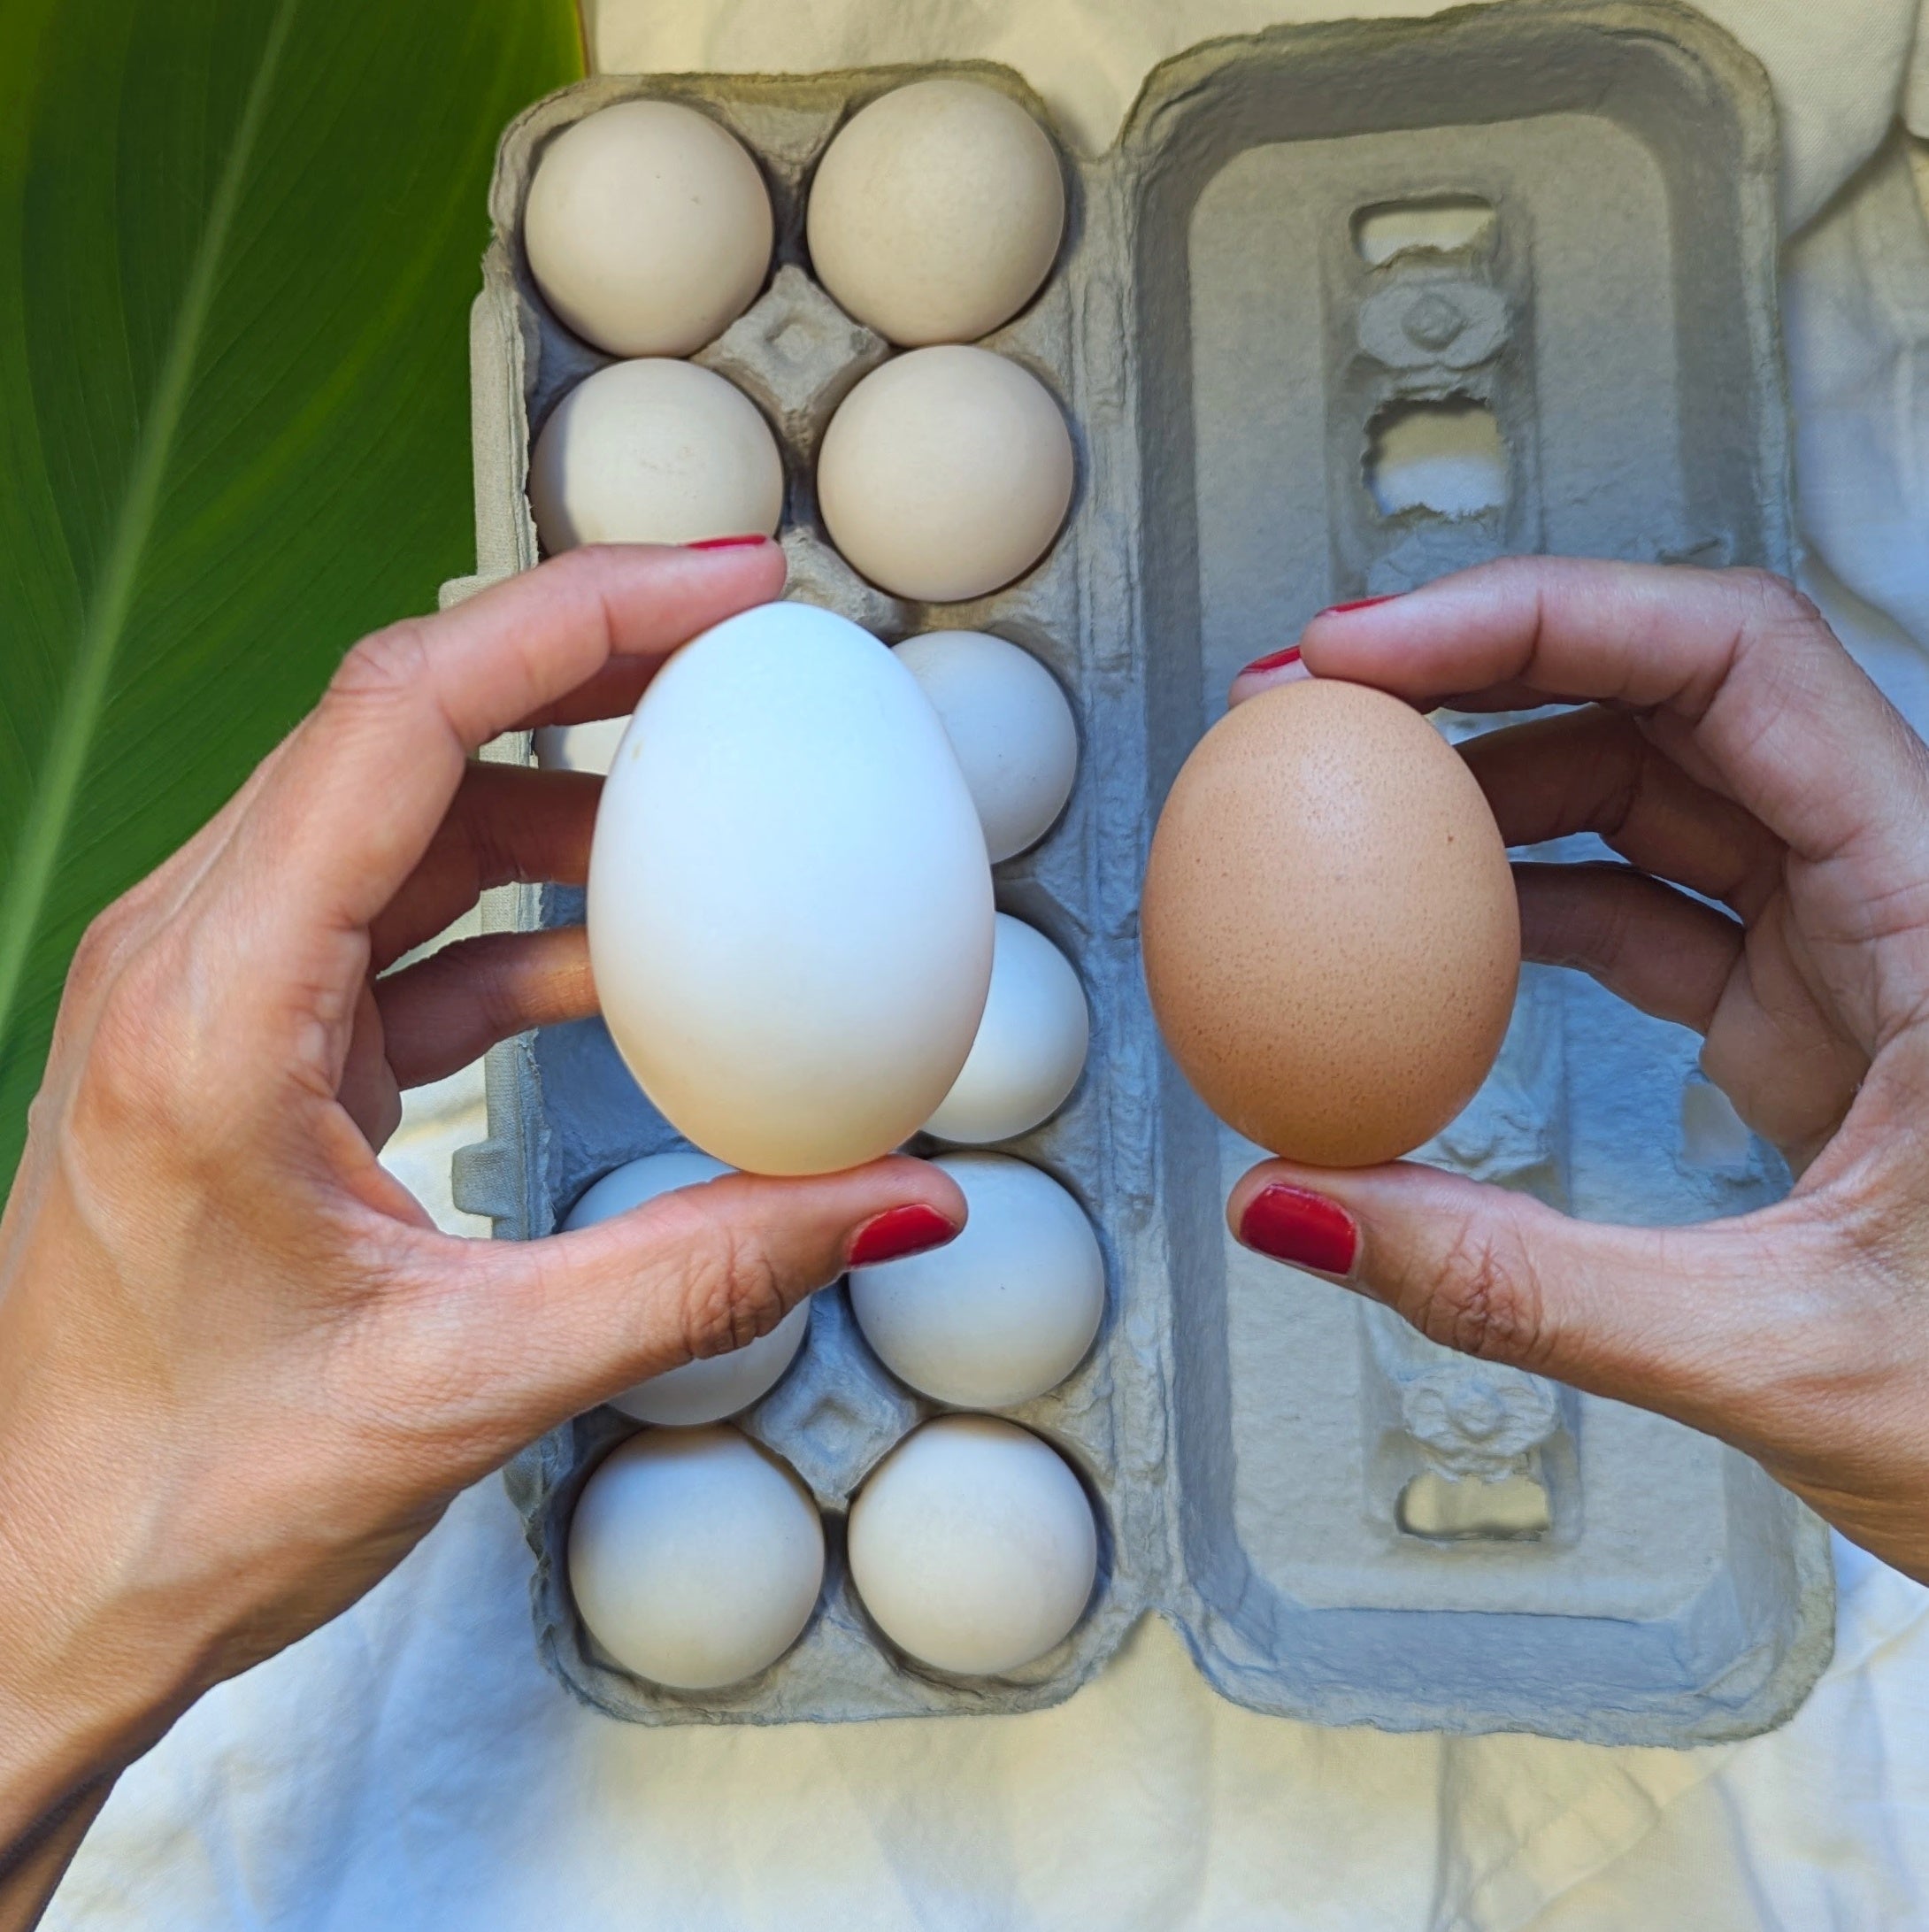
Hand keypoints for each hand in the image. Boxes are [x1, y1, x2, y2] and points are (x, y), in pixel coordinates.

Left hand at [0, 543, 963, 1918]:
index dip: (576, 620)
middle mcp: (190, 959)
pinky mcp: (249, 1040)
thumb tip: (892, 1202)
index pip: (402, 717)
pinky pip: (402, 921)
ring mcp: (211, 992)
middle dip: (586, 662)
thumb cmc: (188, 1491)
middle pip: (403, 722)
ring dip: (562, 793)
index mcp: (211, 1007)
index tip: (725, 589)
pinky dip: (524, 917)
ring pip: (403, 809)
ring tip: (712, 808)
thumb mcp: (475, 1382)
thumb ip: (705, 1276)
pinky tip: (626, 968)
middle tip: (747, 649)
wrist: (44, 1582)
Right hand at [1226, 561, 1928, 1582]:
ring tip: (1347, 823)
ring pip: (1653, 790)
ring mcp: (1857, 945)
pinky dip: (1524, 910)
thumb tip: (1310, 1210)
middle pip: (1672, 695)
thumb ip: (1526, 1286)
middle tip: (1319, 706)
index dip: (1537, 620)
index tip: (1374, 653)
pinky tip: (1429, 947)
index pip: (1733, 662)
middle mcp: (1905, 888)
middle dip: (1480, 675)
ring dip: (1488, 792)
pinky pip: (1646, 905)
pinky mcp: (1810, 1009)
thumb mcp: (1787, 1358)